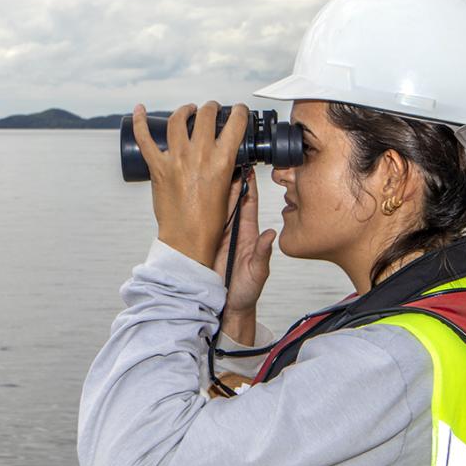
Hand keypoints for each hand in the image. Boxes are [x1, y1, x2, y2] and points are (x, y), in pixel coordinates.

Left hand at [132, 101, 248, 268]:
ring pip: (178, 120)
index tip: (236, 111)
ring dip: (184, 110)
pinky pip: (144, 139)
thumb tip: (237, 164)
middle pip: (205, 115)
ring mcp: (176, 159)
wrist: (187, 240)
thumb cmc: (209, 223)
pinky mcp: (158, 168)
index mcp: (223, 161)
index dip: (237, 111)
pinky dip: (140, 121)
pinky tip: (140, 109)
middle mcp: (200, 155)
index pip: (235, 123)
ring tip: (188, 111)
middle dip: (210, 108)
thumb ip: (235, 175)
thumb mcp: (231, 194)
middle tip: (210, 110)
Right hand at [213, 171, 275, 344]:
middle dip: (229, 179)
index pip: (249, 203)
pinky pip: (202, 221)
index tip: (248, 167)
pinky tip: (195, 194)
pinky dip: (199, 208)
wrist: (229, 306)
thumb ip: (262, 253)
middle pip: (230, 199)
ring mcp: (218, 235)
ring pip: (216, 207)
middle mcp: (233, 230)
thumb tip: (270, 234)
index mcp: (248, 233)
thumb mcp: (258, 272)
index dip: (249, 185)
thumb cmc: (247, 290)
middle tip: (225, 160)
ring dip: (213, 190)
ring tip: (210, 170)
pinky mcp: (205, 242)